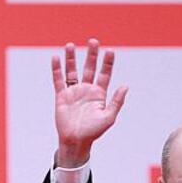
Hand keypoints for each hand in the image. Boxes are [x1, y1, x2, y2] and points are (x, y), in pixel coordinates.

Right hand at [52, 38, 128, 166]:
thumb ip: (116, 101)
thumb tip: (125, 86)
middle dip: (91, 55)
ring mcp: (73, 92)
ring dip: (71, 58)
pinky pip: (58, 80)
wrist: (75, 141)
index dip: (107, 63)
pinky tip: (56, 58)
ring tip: (71, 45)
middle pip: (89, 68)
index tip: (110, 51)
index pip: (104, 74)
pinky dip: (56, 69)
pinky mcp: (61, 96)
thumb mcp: (108, 117)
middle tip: (93, 41)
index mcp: (99, 94)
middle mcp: (86, 90)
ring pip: (72, 71)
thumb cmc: (93, 132)